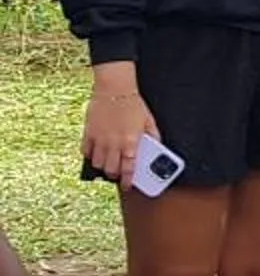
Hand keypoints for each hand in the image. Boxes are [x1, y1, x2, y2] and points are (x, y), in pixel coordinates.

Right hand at [83, 66, 154, 183]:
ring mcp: (99, 139)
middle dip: (115, 175)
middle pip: (111, 169)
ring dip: (102, 166)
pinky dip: (90, 155)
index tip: (127, 186)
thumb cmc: (133, 104)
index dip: (127, 181)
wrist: (114, 89)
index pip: (129, 169)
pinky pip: (86, 151)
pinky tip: (95, 153)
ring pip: (97, 163)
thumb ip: (153, 137)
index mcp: (130, 142)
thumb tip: (156, 148)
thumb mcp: (149, 121)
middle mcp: (113, 144)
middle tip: (118, 174)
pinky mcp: (88, 133)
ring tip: (107, 163)